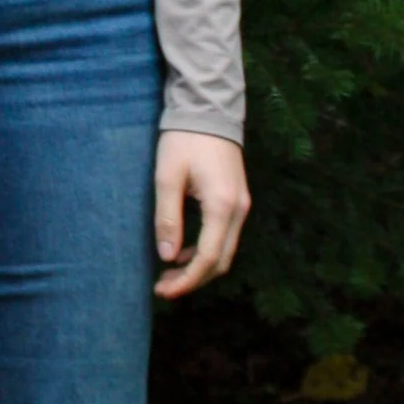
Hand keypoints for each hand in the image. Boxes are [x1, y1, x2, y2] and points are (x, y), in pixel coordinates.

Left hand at [154, 130, 249, 298]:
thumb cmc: (183, 140)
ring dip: (199, 267)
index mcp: (223, 207)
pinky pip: (224, 236)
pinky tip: (181, 252)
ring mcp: (241, 206)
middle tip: (161, 288)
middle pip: (221, 261)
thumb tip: (167, 256)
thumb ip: (167, 217)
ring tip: (167, 274)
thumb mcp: (167, 177)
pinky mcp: (236, 201)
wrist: (208, 111)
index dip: (187, 281)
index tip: (163, 291)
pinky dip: (205, 251)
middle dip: (193, 279)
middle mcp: (239, 211)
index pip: (209, 258)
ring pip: (224, 251)